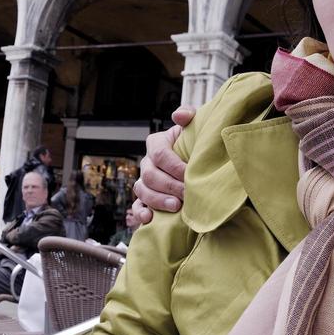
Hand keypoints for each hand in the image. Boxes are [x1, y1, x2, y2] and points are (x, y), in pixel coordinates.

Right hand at [129, 106, 193, 226]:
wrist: (197, 161)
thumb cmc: (195, 144)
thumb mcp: (194, 127)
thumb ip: (189, 116)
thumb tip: (179, 115)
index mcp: (156, 143)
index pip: (160, 154)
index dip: (174, 165)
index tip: (190, 173)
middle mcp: (147, 162)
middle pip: (150, 175)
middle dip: (169, 185)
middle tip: (186, 194)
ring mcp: (144, 181)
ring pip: (142, 190)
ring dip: (157, 200)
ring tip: (176, 206)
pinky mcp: (144, 199)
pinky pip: (136, 207)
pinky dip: (140, 213)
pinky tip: (149, 219)